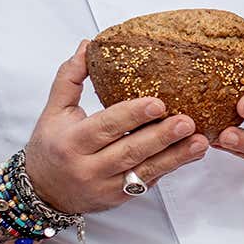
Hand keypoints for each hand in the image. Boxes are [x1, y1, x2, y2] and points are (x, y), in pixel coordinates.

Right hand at [23, 40, 209, 213]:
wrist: (43, 192)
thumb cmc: (50, 146)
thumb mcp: (54, 110)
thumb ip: (70, 77)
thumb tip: (88, 45)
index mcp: (72, 142)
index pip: (105, 127)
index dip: (132, 116)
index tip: (158, 103)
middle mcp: (88, 168)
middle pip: (129, 152)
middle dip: (161, 137)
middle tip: (188, 121)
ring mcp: (106, 187)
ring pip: (144, 172)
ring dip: (176, 156)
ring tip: (200, 141)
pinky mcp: (119, 198)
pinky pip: (148, 182)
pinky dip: (171, 168)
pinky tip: (191, 154)